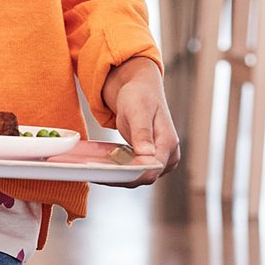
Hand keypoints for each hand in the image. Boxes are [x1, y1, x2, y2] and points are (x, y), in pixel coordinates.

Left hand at [103, 57, 179, 186]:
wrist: (139, 87)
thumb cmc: (140, 94)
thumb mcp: (139, 110)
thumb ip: (142, 133)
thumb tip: (147, 155)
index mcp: (168, 143)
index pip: (153, 169)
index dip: (132, 175)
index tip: (111, 175)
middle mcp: (167, 155)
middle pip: (145, 177)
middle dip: (122, 177)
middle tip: (96, 173)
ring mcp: (158, 158)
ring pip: (138, 176)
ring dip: (118, 176)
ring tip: (96, 171)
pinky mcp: (147, 158)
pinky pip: (133, 170)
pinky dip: (119, 170)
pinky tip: (103, 167)